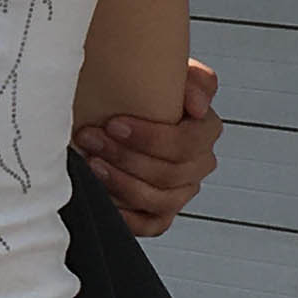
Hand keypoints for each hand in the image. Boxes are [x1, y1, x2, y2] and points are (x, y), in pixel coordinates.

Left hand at [75, 59, 221, 237]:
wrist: (123, 108)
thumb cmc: (147, 88)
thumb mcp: (171, 72)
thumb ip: (194, 80)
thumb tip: (196, 105)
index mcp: (205, 130)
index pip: (188, 144)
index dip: (151, 138)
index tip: (114, 123)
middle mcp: (198, 165)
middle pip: (171, 174)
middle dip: (127, 158)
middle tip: (91, 139)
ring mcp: (180, 192)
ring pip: (159, 200)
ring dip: (122, 184)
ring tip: (91, 164)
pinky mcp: (160, 214)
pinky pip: (150, 225)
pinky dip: (126, 216)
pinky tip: (102, 196)